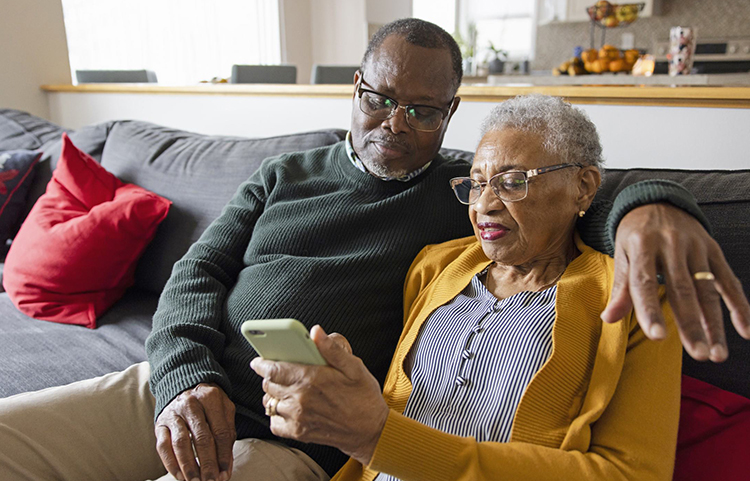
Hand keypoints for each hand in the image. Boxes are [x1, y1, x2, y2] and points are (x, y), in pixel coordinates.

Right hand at [155, 383, 235, 480]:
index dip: (223, 455)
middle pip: (201, 438)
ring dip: (189, 466)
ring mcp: (174, 413)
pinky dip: (171, 464)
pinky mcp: (160, 423)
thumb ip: (227, 436)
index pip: (220, 431)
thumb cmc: (209, 403)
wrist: (186, 386)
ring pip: (180, 443)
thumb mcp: (224, 411)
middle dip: (207, 464)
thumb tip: (226, 467)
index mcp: (211, 398)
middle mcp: (191, 404)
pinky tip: (180, 476)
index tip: (225, 473)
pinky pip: (163, 446)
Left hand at [250, 326, 388, 464]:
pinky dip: (276, 414)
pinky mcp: (299, 433)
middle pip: (268, 384)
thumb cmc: (363, 396)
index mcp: (311, 379)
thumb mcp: (354, 367)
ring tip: (285, 388)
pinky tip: (288, 407)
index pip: (273, 369)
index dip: (261, 363)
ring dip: (273, 394)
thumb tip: (315, 331)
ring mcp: (298, 418)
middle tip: (279, 371)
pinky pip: (274, 422)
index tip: (259, 360)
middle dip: (269, 376)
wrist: (370, 431)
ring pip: (269, 402)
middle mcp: (300, 399)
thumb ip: (331, 348)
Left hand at [601, 203, 749, 361]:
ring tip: (716, 354)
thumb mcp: (622, 254)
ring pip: (707, 290)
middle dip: (690, 324)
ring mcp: (695, 247)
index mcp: (642, 245)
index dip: (650, 310)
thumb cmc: (635, 235)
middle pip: (682, 290)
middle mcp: (670, 245)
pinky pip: (729, 280)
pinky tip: (746, 330)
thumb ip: (621, 288)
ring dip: (714, 323)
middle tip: (698, 354)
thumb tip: (608, 319)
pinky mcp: (713, 249)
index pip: (645, 282)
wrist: (657, 200)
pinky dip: (739, 305)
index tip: (657, 337)